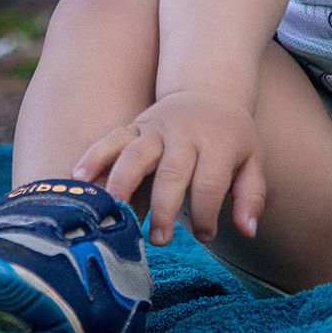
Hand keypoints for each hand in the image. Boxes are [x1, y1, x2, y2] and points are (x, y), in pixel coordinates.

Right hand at [74, 89, 267, 245]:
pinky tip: (79, 177)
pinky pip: (112, 139)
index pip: (210, 183)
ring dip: (123, 182)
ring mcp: (156, 128)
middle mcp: (184, 134)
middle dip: (163, 207)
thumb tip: (247, 231)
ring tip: (114, 210)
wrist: (208, 92)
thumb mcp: (252, 161)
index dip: (207, 213)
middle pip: (171, 172)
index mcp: (217, 144)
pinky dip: (94, 156)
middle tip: (158, 239)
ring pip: (135, 153)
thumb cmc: (231, 138)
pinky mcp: (135, 126)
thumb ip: (250, 196)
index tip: (204, 235)